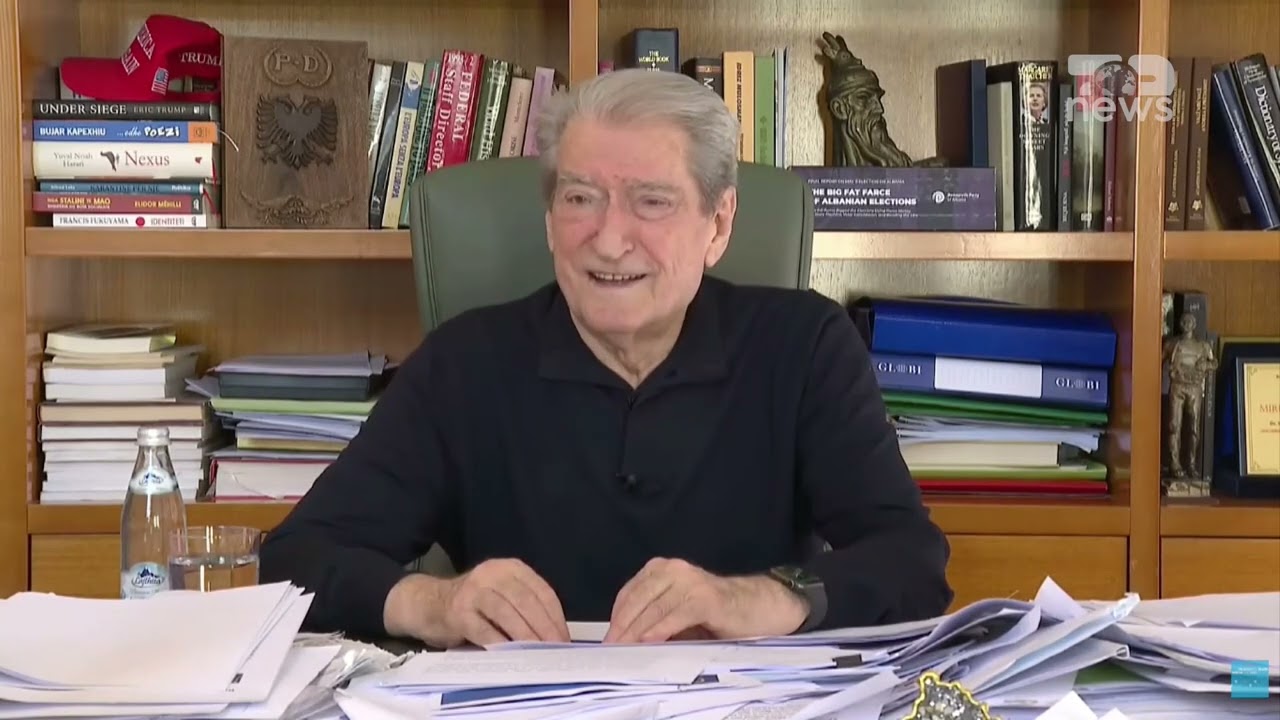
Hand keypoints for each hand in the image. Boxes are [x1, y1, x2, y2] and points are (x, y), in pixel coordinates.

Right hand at [385, 558, 569, 646]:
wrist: (429, 603)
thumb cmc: (473, 603)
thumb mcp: (502, 594)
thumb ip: (525, 606)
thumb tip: (554, 634)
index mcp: (511, 568)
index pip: (542, 591)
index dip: (556, 616)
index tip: (564, 638)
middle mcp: (493, 573)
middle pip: (526, 601)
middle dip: (544, 627)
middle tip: (555, 649)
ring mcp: (474, 591)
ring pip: (507, 613)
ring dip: (526, 636)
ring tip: (538, 653)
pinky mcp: (458, 611)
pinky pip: (484, 630)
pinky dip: (499, 643)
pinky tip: (510, 655)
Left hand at [603, 558, 809, 643]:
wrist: (756, 607)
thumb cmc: (714, 613)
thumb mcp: (676, 612)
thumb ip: (653, 617)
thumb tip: (624, 638)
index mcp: (662, 569)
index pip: (630, 593)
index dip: (617, 618)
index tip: (607, 639)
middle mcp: (673, 569)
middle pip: (638, 599)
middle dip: (623, 626)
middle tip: (611, 648)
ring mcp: (689, 581)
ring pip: (654, 607)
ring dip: (637, 631)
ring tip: (625, 649)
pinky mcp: (705, 597)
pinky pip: (676, 614)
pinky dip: (661, 629)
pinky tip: (649, 641)